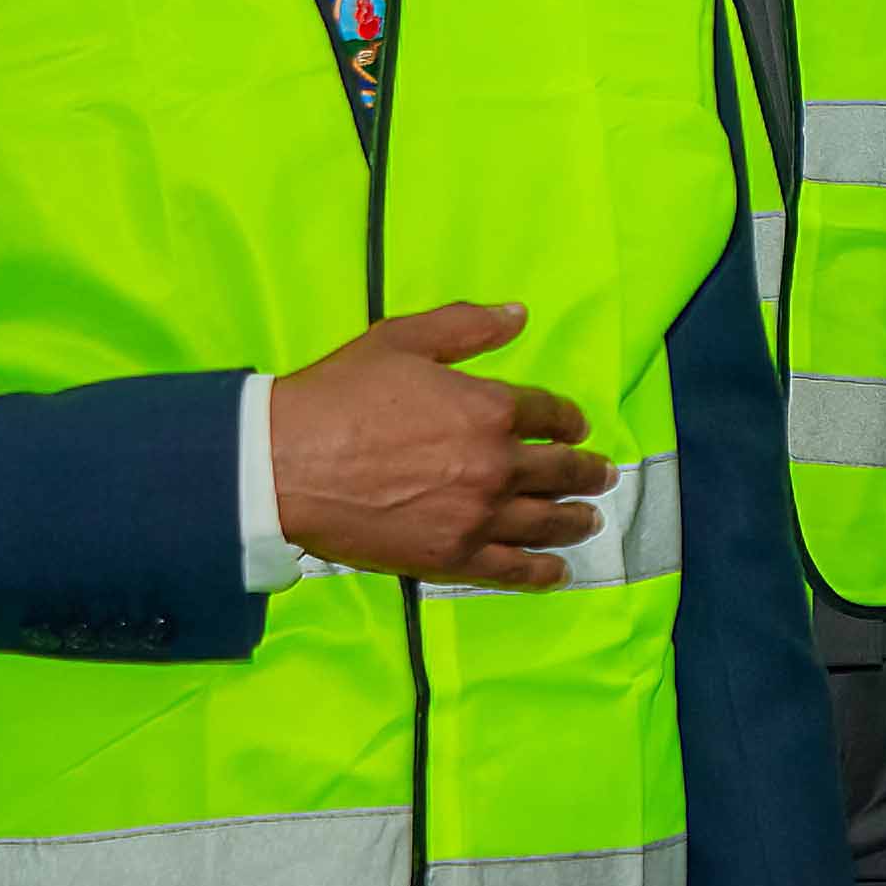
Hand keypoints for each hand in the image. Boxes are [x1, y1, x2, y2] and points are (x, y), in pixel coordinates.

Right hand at [269, 301, 612, 585]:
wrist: (284, 464)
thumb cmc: (338, 396)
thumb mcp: (402, 340)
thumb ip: (465, 327)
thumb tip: (517, 315)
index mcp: (488, 408)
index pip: (549, 413)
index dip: (569, 420)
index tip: (576, 428)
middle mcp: (496, 464)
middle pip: (560, 471)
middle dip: (587, 472)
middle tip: (602, 476)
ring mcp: (477, 516)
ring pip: (547, 522)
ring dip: (576, 520)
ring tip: (589, 519)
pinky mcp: (451, 557)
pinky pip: (513, 569)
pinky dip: (542, 571)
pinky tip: (558, 571)